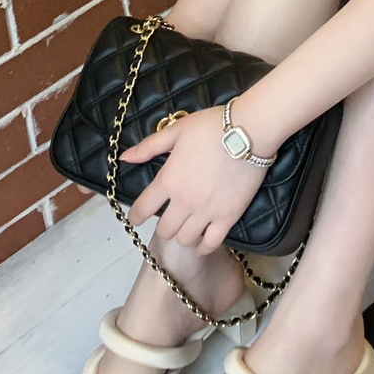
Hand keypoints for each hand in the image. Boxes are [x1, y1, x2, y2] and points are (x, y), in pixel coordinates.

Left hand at [120, 107, 264, 251]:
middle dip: (164, 225)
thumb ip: (149, 147)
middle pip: (165, 230)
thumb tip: (124, 158)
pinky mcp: (228, 217)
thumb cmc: (211, 127)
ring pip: (185, 239)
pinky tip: (203, 239)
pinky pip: (210, 244)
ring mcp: (207, 212)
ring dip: (183, 235)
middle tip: (170, 216)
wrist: (249, 132)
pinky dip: (203, 246)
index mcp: (169, 180)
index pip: (143, 208)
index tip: (136, 217)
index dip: (135, 216)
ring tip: (188, 226)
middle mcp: (184, 201)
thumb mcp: (177, 131)